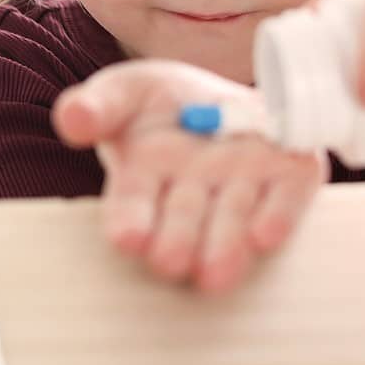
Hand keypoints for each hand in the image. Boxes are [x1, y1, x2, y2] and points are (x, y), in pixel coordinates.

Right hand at [52, 60, 327, 292]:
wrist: (228, 96)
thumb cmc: (163, 103)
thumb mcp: (124, 92)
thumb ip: (98, 105)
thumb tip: (73, 118)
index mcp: (146, 180)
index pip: (133, 207)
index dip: (130, 222)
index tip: (126, 238)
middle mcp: (195, 194)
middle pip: (185, 222)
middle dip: (179, 242)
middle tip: (170, 262)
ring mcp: (244, 186)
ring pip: (234, 218)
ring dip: (226, 244)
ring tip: (216, 272)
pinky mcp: (291, 174)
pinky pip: (288, 197)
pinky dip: (280, 214)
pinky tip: (267, 236)